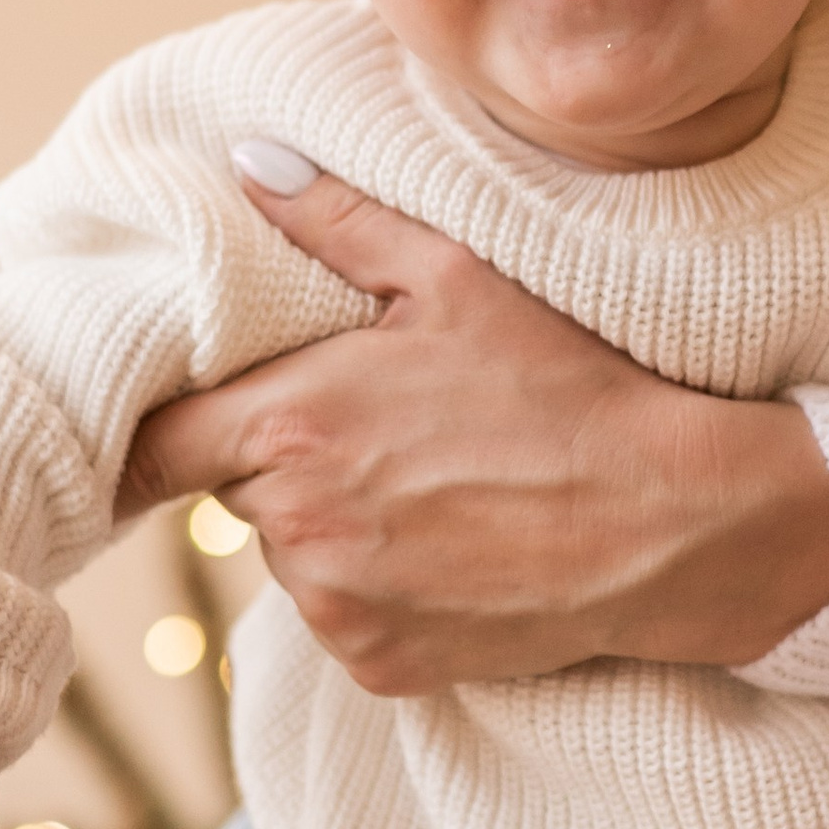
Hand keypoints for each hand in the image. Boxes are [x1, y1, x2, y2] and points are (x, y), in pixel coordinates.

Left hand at [118, 156, 828, 691]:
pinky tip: (455, 551)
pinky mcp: (379, 667)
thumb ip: (333, 219)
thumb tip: (244, 161)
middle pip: (237, 495)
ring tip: (430, 490)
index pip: (159, 446)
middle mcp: (296, 531)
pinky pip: (347, 621)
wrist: (668, 522)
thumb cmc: (565, 387)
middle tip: (374, 431)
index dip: (165, 432)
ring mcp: (337, 609)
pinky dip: (381, 593)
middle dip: (280, 463)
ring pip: (294, 561)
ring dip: (331, 530)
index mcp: (291, 428)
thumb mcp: (454, 278)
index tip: (179, 427)